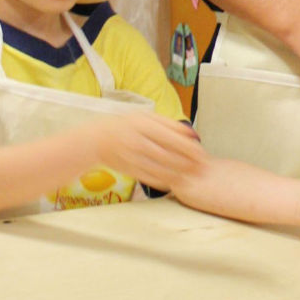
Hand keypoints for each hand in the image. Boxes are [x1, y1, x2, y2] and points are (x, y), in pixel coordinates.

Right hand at [90, 111, 205, 188]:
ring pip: (159, 170)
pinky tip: (176, 182)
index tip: (202, 153)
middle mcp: (136, 142)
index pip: (170, 138)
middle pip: (167, 156)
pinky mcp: (129, 171)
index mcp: (142, 125)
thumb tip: (192, 134)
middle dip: (187, 163)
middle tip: (202, 168)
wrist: (97, 140)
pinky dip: (165, 182)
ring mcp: (132, 158)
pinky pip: (150, 179)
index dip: (188, 148)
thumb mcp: (146, 117)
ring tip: (193, 177)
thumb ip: (169, 124)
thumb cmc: (127, 125)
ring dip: (179, 175)